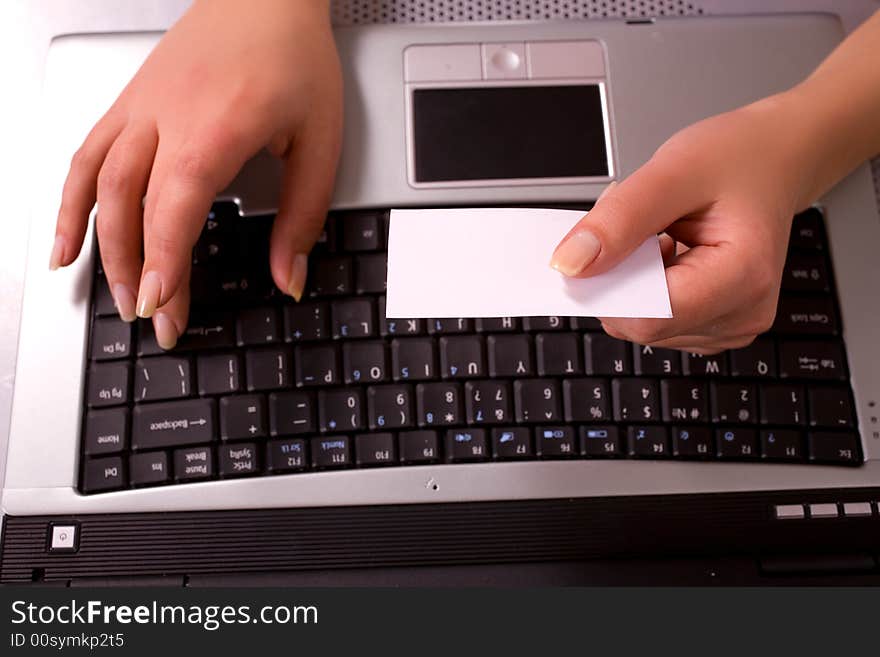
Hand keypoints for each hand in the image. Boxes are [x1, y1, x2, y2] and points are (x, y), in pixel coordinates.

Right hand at [50, 0, 341, 348]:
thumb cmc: (293, 56)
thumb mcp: (320, 142)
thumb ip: (302, 216)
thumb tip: (289, 277)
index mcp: (216, 127)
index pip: (174, 207)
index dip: (164, 262)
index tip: (163, 308)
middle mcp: (165, 117)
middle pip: (130, 204)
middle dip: (138, 271)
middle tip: (152, 320)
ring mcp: (139, 108)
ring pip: (99, 184)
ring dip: (101, 247)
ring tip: (113, 297)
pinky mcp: (129, 103)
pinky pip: (85, 155)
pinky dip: (71, 202)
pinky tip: (67, 241)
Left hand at [550, 94, 814, 353]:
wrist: (776, 158)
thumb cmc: (738, 158)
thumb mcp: (672, 171)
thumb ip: (618, 221)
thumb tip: (570, 266)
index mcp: (744, 278)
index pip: (649, 317)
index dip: (607, 288)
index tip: (589, 252)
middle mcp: (742, 315)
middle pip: (642, 325)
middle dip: (620, 277)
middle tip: (639, 227)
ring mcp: (729, 326)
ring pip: (642, 324)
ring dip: (632, 280)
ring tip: (661, 235)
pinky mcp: (714, 325)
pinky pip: (655, 320)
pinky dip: (645, 286)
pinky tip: (666, 253)